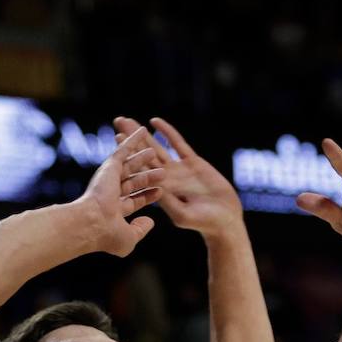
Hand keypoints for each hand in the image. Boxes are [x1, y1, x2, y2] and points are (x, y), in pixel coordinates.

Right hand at [80, 127, 164, 256]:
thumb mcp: (129, 238)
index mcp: (115, 211)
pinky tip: (142, 130)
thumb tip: (150, 221)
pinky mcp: (110, 167)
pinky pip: (124, 149)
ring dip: (142, 158)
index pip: (135, 201)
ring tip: (153, 151)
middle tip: (161, 172)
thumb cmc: (108, 235)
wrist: (92, 223)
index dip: (148, 196)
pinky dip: (133, 139)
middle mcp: (112, 194)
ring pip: (130, 166)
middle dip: (147, 177)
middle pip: (134, 182)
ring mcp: (110, 179)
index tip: (160, 192)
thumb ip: (140, 230)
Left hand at [114, 115, 241, 239]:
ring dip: (143, 134)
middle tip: (117, 120)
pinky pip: (178, 144)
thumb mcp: (183, 215)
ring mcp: (178, 169)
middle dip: (131, 139)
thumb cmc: (204, 222)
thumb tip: (156, 190)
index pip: (139, 170)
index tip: (116, 139)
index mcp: (159, 190)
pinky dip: (167, 133)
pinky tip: (155, 121)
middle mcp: (166, 178)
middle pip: (143, 154)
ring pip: (157, 147)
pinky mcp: (193, 163)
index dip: (127, 154)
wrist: (225, 219)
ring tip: (128, 120)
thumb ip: (170, 203)